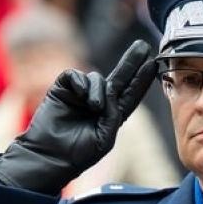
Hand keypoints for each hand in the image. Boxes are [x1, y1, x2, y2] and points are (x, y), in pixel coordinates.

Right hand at [0, 40, 157, 194]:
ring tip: (93, 106)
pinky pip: (75, 76)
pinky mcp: (63, 89)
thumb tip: (112, 90)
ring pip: (96, 78)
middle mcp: (97, 102)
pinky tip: (79, 94)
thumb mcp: (104, 137)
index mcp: (110, 115)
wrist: (48, 157)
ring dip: (98, 90)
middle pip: (119, 78)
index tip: (153, 64)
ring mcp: (80, 95)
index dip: (141, 80)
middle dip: (131, 62)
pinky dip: (80, 82)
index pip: (129, 94)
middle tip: (142, 47)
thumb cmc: (77, 154)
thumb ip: (113, 113)